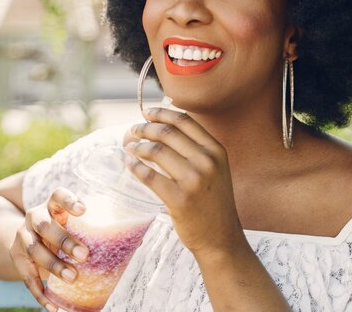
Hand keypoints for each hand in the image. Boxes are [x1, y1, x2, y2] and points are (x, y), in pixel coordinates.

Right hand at [9, 187, 89, 311]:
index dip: (69, 200)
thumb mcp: (76, 225)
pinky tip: (52, 305)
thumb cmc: (64, 230)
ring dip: (53, 264)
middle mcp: (35, 216)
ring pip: (34, 249)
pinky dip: (39, 292)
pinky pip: (26, 275)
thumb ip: (100, 230)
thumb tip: (138, 241)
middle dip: (64, 240)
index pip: (58, 195)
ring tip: (72, 277)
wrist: (31, 237)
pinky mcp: (16, 255)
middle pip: (45, 225)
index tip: (83, 210)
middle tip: (84, 255)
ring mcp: (23, 235)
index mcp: (53, 205)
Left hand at [125, 108, 242, 258]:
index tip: (147, 113)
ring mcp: (193, 180)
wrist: (221, 238)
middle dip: (145, 128)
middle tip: (134, 131)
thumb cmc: (213, 202)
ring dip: (138, 146)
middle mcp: (207, 162)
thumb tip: (164, 126)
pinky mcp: (178, 199)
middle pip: (167, 133)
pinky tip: (130, 164)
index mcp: (216, 150)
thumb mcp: (215, 169)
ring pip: (156, 151)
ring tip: (130, 148)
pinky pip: (148, 176)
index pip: (185, 121)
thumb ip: (196, 149)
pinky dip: (135, 167)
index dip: (161, 113)